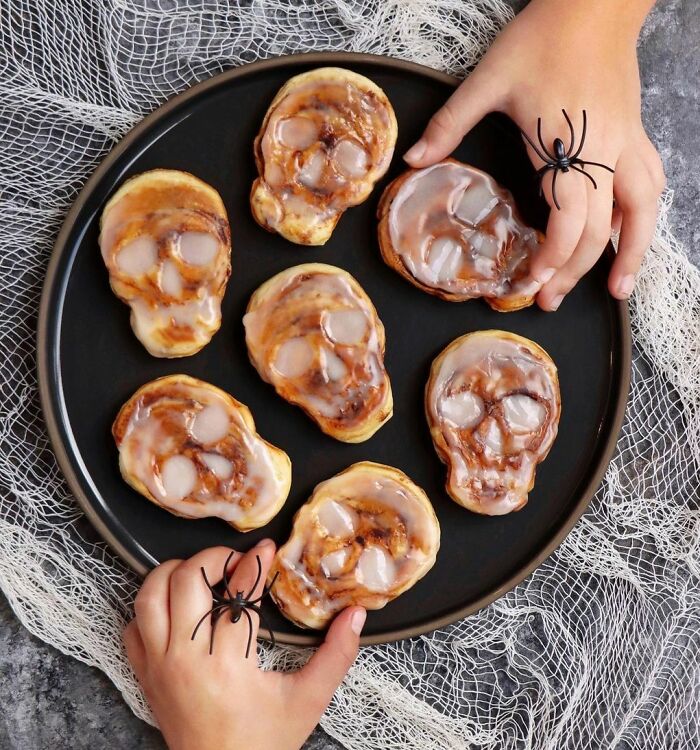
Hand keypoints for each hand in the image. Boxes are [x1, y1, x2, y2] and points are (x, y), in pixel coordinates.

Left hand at [123, 541, 365, 749]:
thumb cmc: (263, 742)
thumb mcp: (308, 701)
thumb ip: (336, 656)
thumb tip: (355, 616)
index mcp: (227, 663)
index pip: (238, 594)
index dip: (255, 562)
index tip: (267, 548)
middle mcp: (185, 658)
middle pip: (185, 581)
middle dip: (212, 558)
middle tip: (234, 562)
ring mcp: (158, 665)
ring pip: (150, 595)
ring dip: (174, 574)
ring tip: (202, 576)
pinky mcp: (143, 674)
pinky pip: (132, 626)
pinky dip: (150, 608)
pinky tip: (177, 609)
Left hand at [404, 0, 664, 309]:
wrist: (593, 2)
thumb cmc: (541, 39)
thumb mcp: (486, 81)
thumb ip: (449, 125)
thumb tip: (413, 160)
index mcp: (564, 149)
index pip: (568, 224)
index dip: (552, 261)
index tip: (531, 284)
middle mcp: (602, 154)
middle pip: (599, 231)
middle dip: (575, 272)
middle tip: (552, 301)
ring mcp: (626, 144)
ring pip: (642, 211)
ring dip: (632, 253)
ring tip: (620, 289)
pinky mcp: (636, 133)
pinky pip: (650, 184)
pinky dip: (643, 215)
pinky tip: (633, 233)